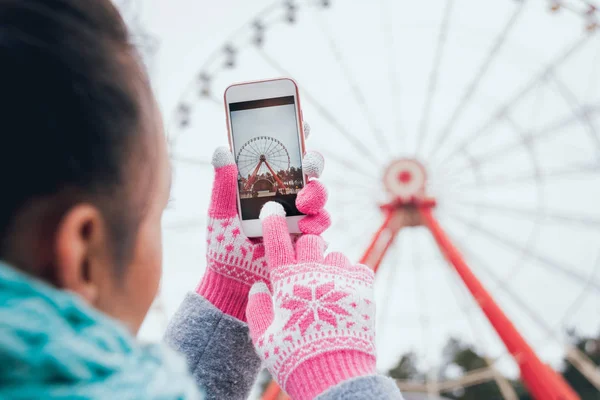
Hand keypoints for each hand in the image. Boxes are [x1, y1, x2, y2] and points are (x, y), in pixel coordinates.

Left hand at [196, 147, 328, 321]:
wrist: (230, 284)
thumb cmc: (223, 246)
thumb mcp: (219, 213)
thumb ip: (223, 184)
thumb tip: (222, 149)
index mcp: (268, 187)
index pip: (286, 156)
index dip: (297, 136)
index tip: (301, 122)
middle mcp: (288, 200)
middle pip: (311, 173)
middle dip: (314, 164)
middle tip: (307, 166)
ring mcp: (300, 220)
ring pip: (322, 198)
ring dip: (317, 195)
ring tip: (302, 203)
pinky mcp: (307, 243)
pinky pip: (322, 229)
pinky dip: (316, 226)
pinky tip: (303, 229)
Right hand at [246, 189, 375, 398]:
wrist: (335, 376)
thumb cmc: (294, 358)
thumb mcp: (264, 337)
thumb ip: (257, 308)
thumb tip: (259, 287)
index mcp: (286, 281)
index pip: (276, 240)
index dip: (272, 222)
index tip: (272, 209)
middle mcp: (313, 271)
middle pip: (309, 241)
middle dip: (304, 248)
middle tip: (303, 267)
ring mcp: (340, 276)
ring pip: (334, 253)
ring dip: (327, 264)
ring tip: (326, 287)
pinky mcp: (363, 285)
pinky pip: (357, 267)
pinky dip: (350, 276)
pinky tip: (345, 293)